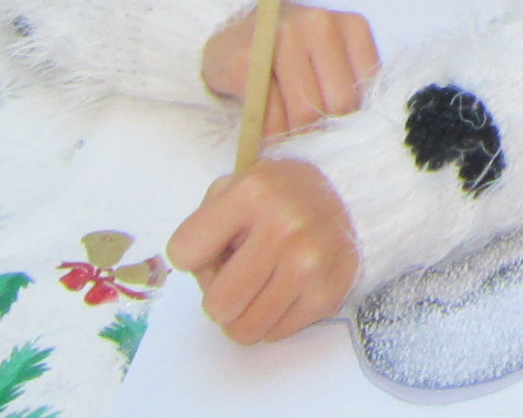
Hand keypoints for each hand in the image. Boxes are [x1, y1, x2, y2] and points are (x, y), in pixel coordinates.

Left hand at [168, 158, 359, 343]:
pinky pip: (276, 334)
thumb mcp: (230, 188)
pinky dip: (274, 320)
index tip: (214, 244)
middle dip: (219, 297)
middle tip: (237, 276)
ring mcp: (311, 262)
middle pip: (217, 305)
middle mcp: (285, 227)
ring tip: (260, 285)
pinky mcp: (329, 292)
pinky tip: (285, 290)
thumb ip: (202, 229)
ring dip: (245, 314)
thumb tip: (206, 280)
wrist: (340, 194)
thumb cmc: (272, 196)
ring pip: (245, 329)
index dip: (193, 256)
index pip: (182, 254)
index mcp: (253, 193)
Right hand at [201, 5, 379, 139]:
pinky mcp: (246, 60)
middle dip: (323, 129)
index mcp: (352, 25)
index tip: (332, 124)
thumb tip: (360, 129)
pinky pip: (269, 117)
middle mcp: (319, 24)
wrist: (233, 32)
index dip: (350, 118)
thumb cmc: (292, 50)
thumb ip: (351, 82)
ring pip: (305, 113)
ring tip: (288, 134)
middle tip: (308, 135)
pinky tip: (266, 130)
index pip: (366, 90)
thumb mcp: (334, 56)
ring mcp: (281, 37)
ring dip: (295, 135)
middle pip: (338, 104)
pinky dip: (270, 134)